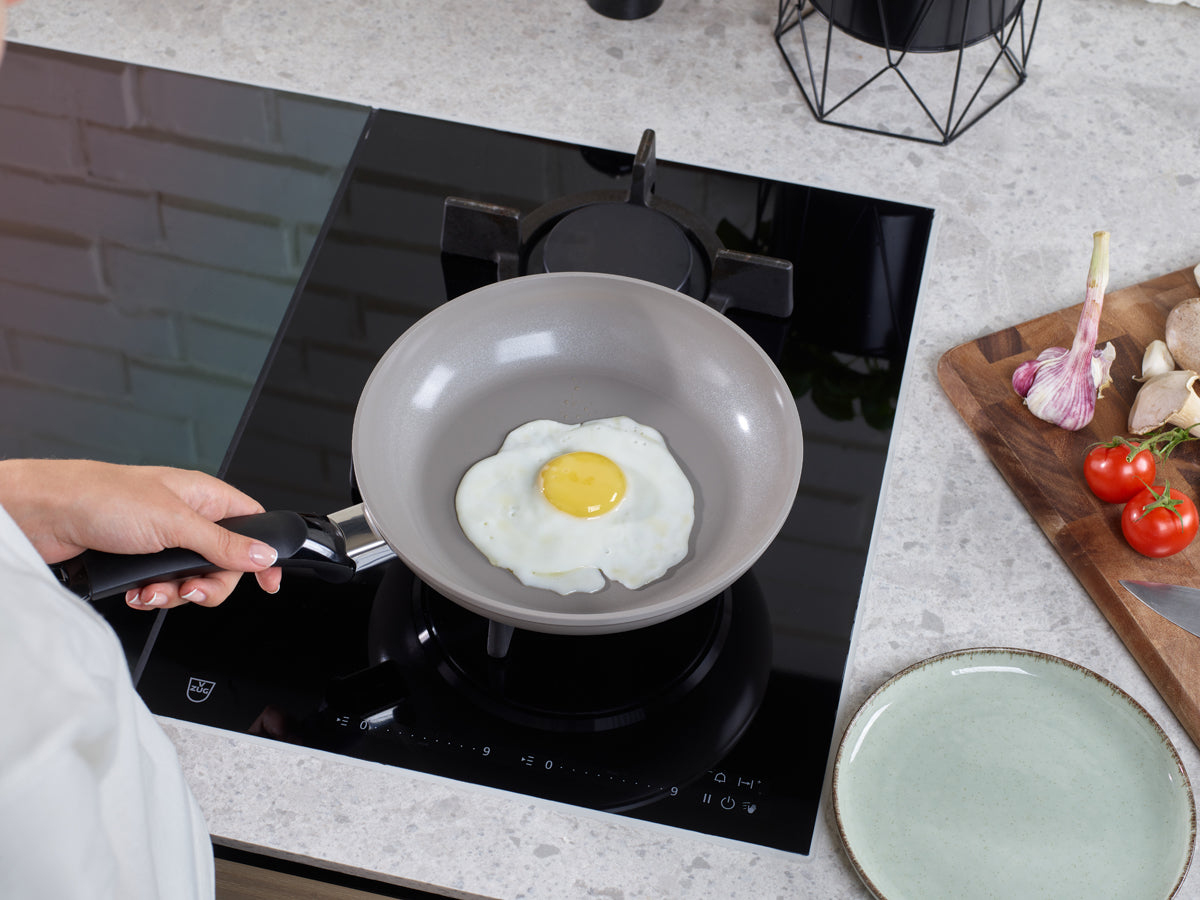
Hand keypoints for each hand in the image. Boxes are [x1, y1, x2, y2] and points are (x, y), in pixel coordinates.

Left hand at [0, 459, 282, 608]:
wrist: (44, 514)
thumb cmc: (102, 496)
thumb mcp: (174, 523)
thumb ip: (223, 544)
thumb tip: (263, 555)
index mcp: (204, 496)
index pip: (252, 525)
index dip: (264, 552)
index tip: (270, 581)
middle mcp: (187, 518)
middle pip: (224, 563)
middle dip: (208, 585)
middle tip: (192, 590)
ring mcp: (162, 540)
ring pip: (192, 580)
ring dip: (174, 593)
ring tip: (152, 591)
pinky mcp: (139, 560)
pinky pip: (162, 588)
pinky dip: (152, 596)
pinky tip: (136, 591)